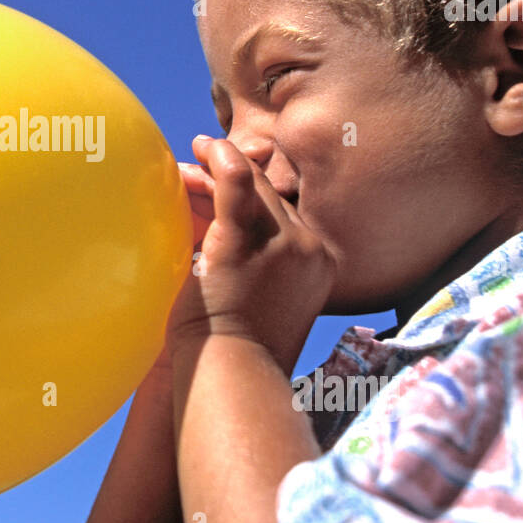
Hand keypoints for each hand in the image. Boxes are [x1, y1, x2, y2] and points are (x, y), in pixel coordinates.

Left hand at [165, 135, 335, 371]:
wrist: (233, 375)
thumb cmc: (239, 348)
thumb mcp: (264, 299)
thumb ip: (261, 264)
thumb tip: (235, 237)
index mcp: (320, 263)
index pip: (288, 211)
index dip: (257, 190)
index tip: (232, 178)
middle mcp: (310, 249)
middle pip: (271, 195)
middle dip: (236, 175)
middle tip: (205, 157)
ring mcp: (282, 244)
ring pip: (252, 185)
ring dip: (223, 162)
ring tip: (202, 148)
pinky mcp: (244, 243)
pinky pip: (236, 184)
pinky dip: (221, 159)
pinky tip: (205, 148)